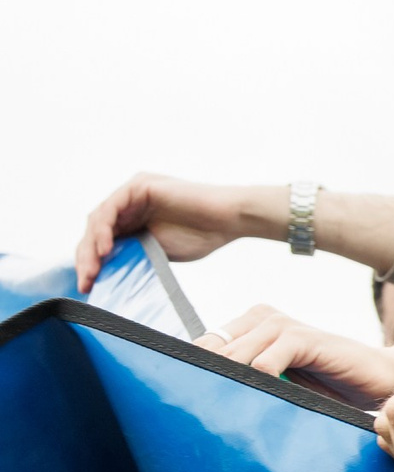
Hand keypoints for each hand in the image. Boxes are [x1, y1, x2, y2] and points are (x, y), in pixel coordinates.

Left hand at [76, 175, 276, 289]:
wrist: (229, 219)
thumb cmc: (203, 234)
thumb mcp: (158, 250)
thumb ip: (134, 253)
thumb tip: (108, 272)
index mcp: (133, 217)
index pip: (102, 239)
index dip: (92, 262)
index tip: (87, 285)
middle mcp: (128, 203)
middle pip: (95, 229)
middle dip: (87, 257)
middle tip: (86, 280)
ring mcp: (132, 193)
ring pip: (98, 219)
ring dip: (92, 245)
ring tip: (94, 268)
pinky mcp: (138, 187)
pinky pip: (111, 207)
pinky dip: (104, 228)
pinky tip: (106, 247)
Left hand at [195, 306, 393, 403]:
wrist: (377, 378)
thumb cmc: (327, 385)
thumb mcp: (280, 383)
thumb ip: (248, 379)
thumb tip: (201, 398)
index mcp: (250, 326)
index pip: (204, 345)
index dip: (192, 372)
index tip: (187, 402)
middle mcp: (262, 319)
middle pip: (214, 350)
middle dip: (207, 381)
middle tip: (203, 414)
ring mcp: (282, 325)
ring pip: (236, 354)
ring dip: (231, 384)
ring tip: (229, 412)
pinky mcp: (304, 338)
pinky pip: (268, 359)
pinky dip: (261, 380)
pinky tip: (266, 400)